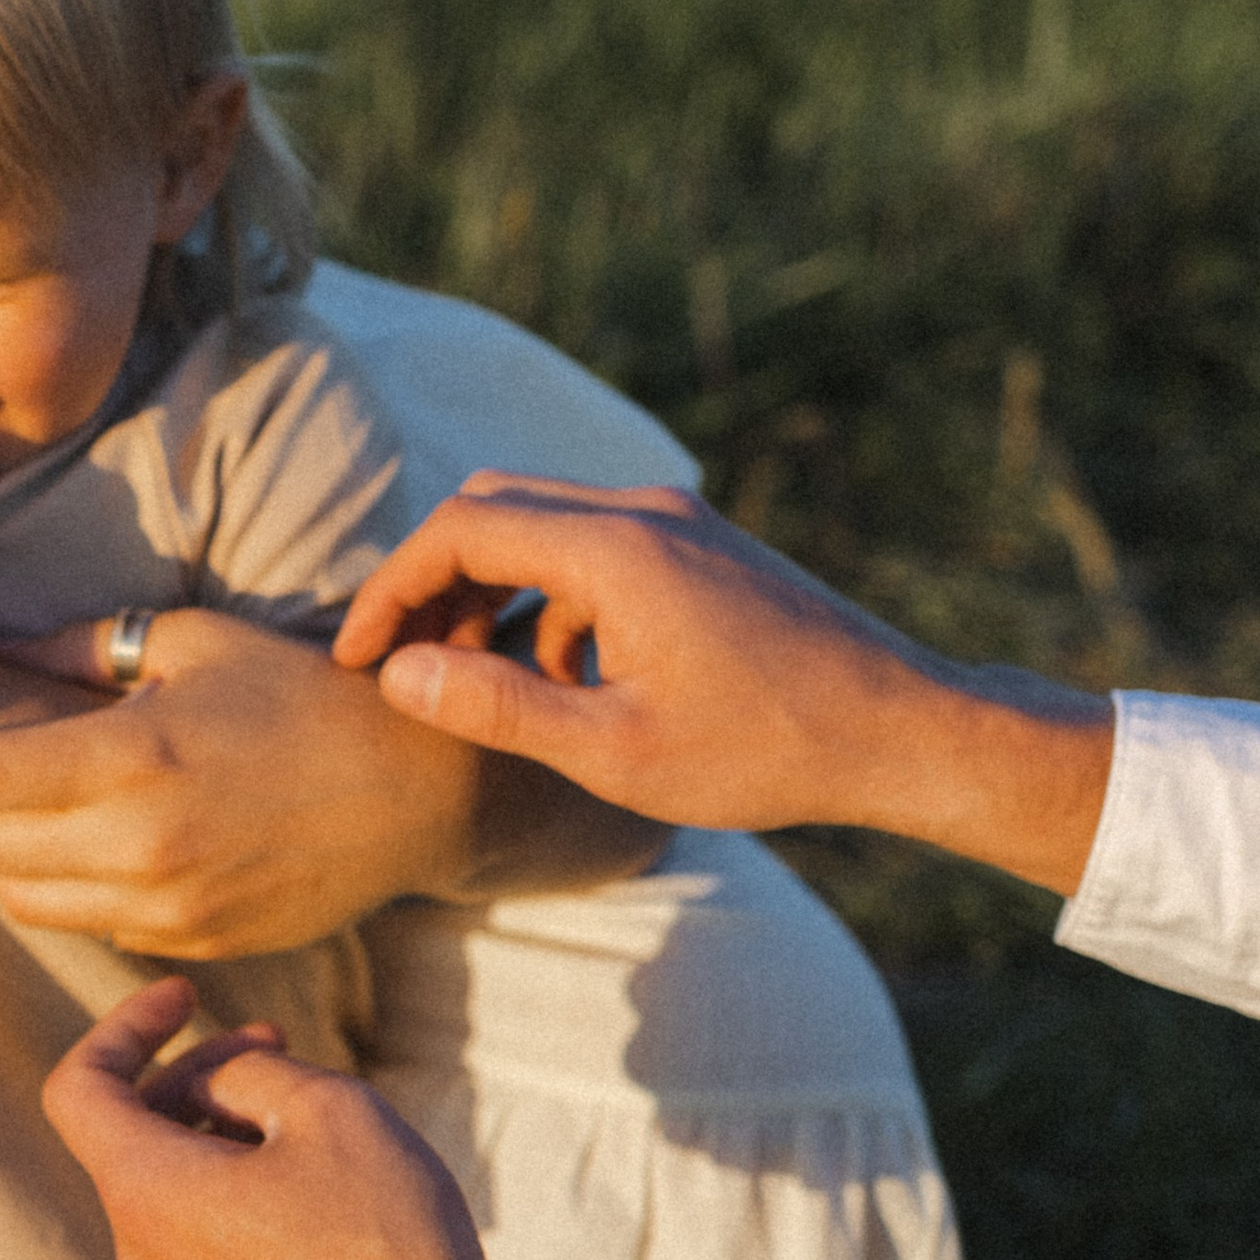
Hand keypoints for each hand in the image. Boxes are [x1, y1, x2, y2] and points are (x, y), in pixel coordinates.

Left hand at [0, 603, 656, 956]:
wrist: (419, 795)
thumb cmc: (308, 695)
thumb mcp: (194, 642)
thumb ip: (82, 651)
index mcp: (135, 762)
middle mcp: (142, 848)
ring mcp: (168, 907)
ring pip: (23, 894)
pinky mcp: (192, 941)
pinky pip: (85, 918)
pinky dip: (50, 881)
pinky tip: (55, 836)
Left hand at [41, 982, 621, 1259]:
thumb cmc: (383, 1249)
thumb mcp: (327, 1113)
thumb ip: (250, 1071)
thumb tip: (221, 1082)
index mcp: (144, 1195)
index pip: (79, 1089)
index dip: (123, 1027)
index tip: (186, 998)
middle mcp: (140, 1258)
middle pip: (134, 1136)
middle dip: (197, 1075)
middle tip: (278, 1043)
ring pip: (176, 1190)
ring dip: (226, 1135)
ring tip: (316, 1119)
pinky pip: (209, 1243)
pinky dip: (242, 1193)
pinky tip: (326, 1194)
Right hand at [332, 476, 1116, 894]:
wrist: (902, 729)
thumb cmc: (764, 751)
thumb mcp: (613, 751)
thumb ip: (498, 707)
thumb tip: (399, 677)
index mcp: (614, 551)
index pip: (460, 530)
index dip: (391, 591)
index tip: (356, 658)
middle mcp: (645, 513)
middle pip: (494, 508)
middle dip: (432, 580)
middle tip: (401, 662)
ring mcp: (680, 524)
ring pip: (544, 526)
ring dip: (493, 592)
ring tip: (476, 680)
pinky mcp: (705, 549)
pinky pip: (596, 549)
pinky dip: (552, 600)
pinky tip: (566, 680)